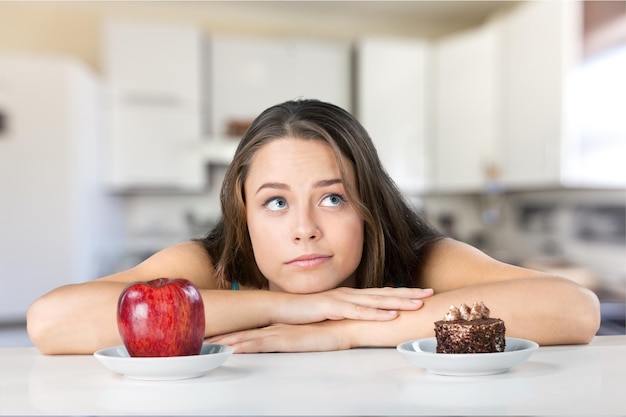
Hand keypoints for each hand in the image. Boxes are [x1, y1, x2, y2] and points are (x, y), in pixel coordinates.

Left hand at [207, 321, 350, 352]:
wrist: (346, 325)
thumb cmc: (331, 330)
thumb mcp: (308, 336)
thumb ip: (295, 338)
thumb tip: (288, 343)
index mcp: (278, 328)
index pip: (249, 332)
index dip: (229, 335)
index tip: (211, 338)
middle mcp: (274, 328)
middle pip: (241, 334)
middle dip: (219, 339)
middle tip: (197, 341)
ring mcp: (278, 333)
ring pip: (244, 339)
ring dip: (224, 343)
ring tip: (205, 347)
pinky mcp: (285, 339)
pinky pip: (259, 344)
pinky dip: (243, 346)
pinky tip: (229, 350)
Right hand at [274, 287, 432, 323]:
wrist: (279, 308)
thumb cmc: (303, 312)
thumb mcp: (329, 313)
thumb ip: (345, 314)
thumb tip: (360, 321)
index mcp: (351, 296)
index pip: (382, 293)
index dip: (403, 292)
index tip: (423, 292)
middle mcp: (350, 294)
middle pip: (385, 293)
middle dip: (409, 293)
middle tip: (431, 293)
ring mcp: (342, 299)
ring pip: (376, 300)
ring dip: (399, 301)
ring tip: (419, 303)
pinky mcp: (332, 307)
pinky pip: (358, 311)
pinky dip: (376, 312)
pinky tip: (391, 314)